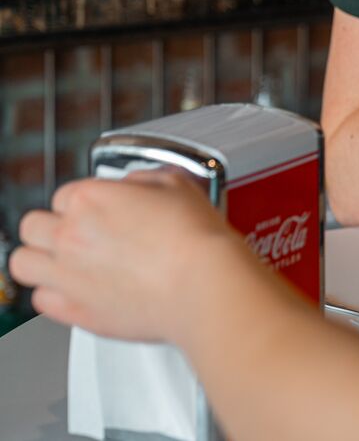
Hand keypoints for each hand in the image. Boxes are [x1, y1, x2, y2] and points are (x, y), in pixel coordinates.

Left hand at [9, 169, 233, 342]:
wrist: (203, 285)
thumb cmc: (195, 239)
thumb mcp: (177, 185)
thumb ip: (144, 180)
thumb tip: (135, 186)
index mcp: (89, 199)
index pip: (64, 195)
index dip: (84, 203)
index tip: (99, 213)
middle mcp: (69, 235)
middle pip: (32, 226)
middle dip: (52, 228)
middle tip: (75, 235)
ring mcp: (68, 275)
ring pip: (22, 263)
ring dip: (40, 260)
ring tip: (64, 263)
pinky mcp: (76, 311)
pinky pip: (41, 301)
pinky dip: (55, 295)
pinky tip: (79, 290)